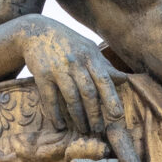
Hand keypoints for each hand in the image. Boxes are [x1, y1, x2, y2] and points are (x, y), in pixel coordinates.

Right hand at [18, 21, 125, 137]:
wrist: (37, 32)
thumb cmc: (68, 43)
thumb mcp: (88, 49)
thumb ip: (104, 66)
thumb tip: (124, 79)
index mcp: (90, 56)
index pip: (104, 79)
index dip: (111, 98)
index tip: (117, 116)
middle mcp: (75, 62)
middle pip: (88, 91)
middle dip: (95, 113)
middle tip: (99, 129)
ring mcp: (58, 68)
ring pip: (71, 97)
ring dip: (78, 116)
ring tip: (83, 129)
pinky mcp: (42, 74)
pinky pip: (50, 98)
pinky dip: (55, 113)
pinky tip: (60, 125)